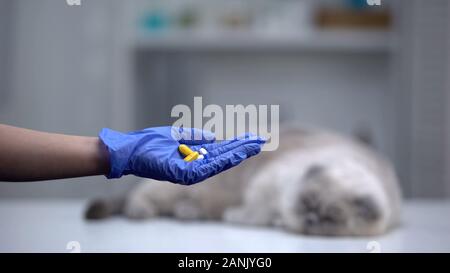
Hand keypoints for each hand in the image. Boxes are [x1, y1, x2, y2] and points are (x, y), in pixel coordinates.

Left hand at [99, 126, 264, 184]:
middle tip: (260, 140)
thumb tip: (215, 138)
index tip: (253, 138)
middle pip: (224, 157)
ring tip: (252, 145)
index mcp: (195, 157)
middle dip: (242, 149)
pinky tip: (234, 153)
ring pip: (219, 163)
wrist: (131, 150)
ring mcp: (190, 172)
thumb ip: (196, 138)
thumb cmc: (151, 144)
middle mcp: (196, 166)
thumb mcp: (179, 137)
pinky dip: (222, 160)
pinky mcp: (183, 174)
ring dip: (236, 154)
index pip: (221, 152)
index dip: (238, 145)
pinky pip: (206, 167)